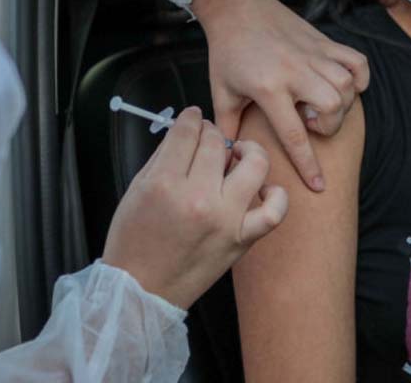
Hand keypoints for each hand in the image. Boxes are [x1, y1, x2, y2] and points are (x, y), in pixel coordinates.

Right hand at [102, 107, 286, 308]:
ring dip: (248, 151)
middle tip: (208, 139)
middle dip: (212, 132)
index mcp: (165, 184)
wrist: (143, 291)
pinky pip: (275, 211)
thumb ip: (163, 157)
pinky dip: (276, 195)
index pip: (188, 131)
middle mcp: (198, 199)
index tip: (193, 118)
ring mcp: (226, 220)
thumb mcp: (136, 189)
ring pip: (255, 164)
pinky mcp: (242, 239)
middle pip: (217, 143)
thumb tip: (187, 133)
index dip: (191, 118)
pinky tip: (263, 189)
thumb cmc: (134, 242)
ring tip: (238, 155)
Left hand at [192, 0, 369, 191]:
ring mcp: (313, 54)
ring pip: (347, 85)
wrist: (237, 8)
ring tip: (321, 104)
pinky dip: (360, 78)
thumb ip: (227, 126)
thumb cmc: (227, 51)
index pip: (294, 134)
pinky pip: (357, 62)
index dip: (308, 165)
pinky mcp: (324, 42)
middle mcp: (295, 71)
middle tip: (311, 122)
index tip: (319, 185)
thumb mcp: (221, 91)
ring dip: (342, 103)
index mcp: (268, 87)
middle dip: (329, 125)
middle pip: (332, 106)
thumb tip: (230, 155)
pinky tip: (346, 85)